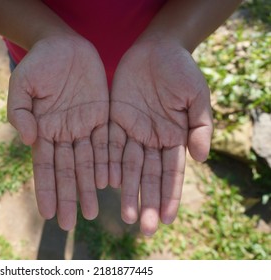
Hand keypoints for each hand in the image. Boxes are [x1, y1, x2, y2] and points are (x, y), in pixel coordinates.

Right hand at [7, 35, 108, 229]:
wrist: (62, 45)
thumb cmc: (37, 64)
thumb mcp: (21, 85)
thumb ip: (19, 113)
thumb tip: (29, 140)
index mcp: (42, 130)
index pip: (43, 166)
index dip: (46, 190)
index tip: (48, 214)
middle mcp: (63, 134)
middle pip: (66, 171)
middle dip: (68, 197)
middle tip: (72, 224)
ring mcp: (83, 127)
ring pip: (87, 163)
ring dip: (89, 187)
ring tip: (92, 211)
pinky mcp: (101, 116)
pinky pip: (106, 143)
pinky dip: (107, 163)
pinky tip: (110, 183)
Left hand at [109, 36, 212, 234]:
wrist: (157, 49)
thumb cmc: (182, 71)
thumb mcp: (197, 96)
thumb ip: (200, 127)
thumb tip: (200, 159)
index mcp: (173, 137)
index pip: (171, 172)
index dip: (170, 195)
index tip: (167, 219)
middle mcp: (151, 139)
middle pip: (148, 175)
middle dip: (146, 201)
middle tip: (143, 228)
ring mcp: (131, 131)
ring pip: (127, 166)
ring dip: (126, 190)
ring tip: (125, 214)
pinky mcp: (113, 119)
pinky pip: (108, 145)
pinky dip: (107, 164)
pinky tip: (106, 183)